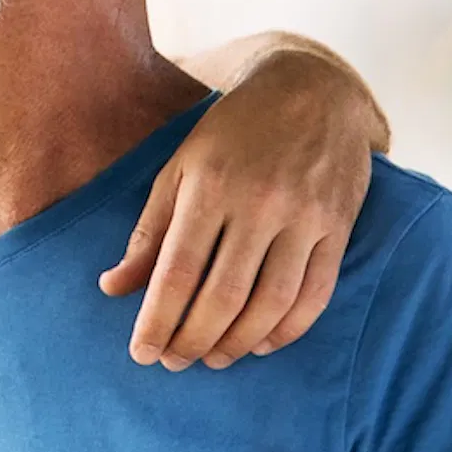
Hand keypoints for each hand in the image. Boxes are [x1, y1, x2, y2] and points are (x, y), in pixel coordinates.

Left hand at [101, 51, 378, 367]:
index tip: (142, 352)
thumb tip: (113, 288)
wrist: (314, 90)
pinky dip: (288, 329)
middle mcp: (260, 203)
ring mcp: (305, 216)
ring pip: (272, 302)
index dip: (158, 319)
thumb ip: (149, 231)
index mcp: (210, 185)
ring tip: (213, 358)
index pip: (178, 270)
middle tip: (174, 362)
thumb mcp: (180, 168)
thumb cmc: (234, 132)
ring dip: (239, 342)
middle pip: (224, 295)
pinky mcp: (338, 226)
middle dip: (194, 339)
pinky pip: (316, 293)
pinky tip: (261, 343)